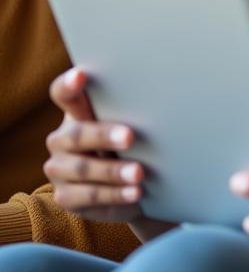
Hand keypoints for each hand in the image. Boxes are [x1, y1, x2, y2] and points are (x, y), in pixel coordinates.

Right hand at [43, 68, 143, 222]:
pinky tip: (135, 192)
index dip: (69, 85)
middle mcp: (61, 139)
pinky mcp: (66, 196)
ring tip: (139, 173)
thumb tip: (165, 93)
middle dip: (104, 135)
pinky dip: (115, 195)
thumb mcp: (134, 125)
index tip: (81, 74)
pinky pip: (89, 197)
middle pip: (76, 135)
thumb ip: (135, 111)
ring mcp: (60, 169)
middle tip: (130, 136)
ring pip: (83, 169)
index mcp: (77, 113)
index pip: (63, 93)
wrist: (136, 187)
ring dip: (113, 171)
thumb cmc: (136, 144)